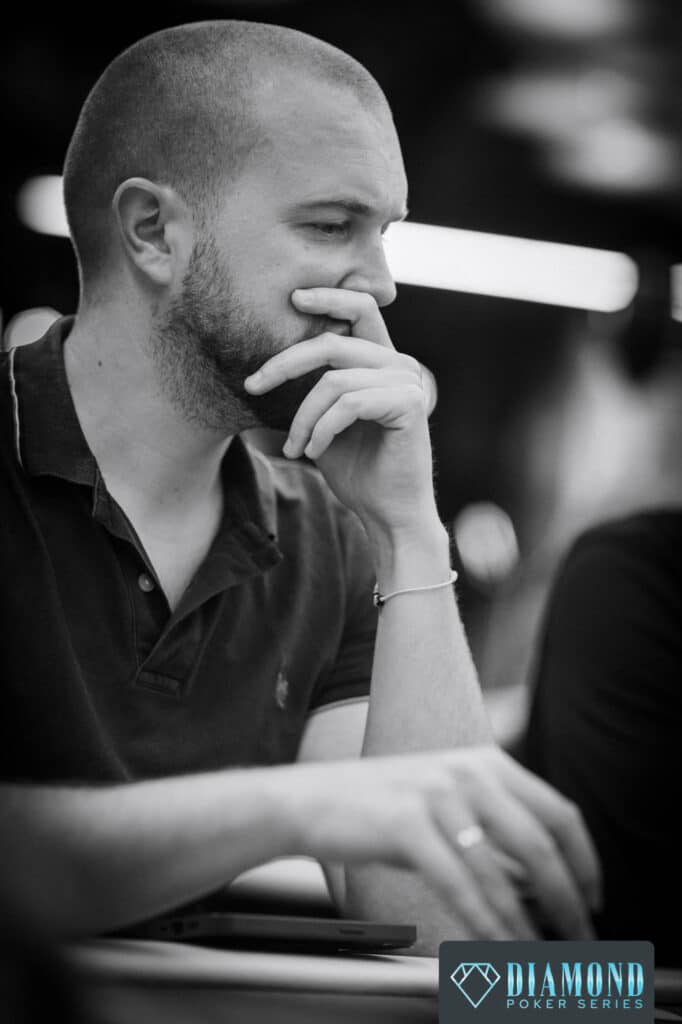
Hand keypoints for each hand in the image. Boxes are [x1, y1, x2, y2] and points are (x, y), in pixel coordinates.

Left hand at [244, 287, 435, 534]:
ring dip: (303, 418)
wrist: (389, 515)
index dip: (328, 295)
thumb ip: (313, 390)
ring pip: (334, 380)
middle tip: (252, 386)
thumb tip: (266, 367)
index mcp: (383, 361)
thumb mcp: (325, 423)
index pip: (361, 309)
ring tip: (295, 448)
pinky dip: (322, 430)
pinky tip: (314, 454)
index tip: (292, 298)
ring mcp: (408, 382)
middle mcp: (400, 364)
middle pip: (332, 342)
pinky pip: (349, 404)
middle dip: (285, 363)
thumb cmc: (358, 471)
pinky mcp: (409, 405)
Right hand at [284, 745, 600, 940]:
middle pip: (541, 843)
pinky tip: (498, 948)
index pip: (558, 812)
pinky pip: (460, 885)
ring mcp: (437, 796)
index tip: (593, 898)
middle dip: (569, 900)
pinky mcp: (407, 825)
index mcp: (485, 761)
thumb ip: (492, 827)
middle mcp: (467, 771)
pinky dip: (487, 924)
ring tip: (541, 958)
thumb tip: (540, 882)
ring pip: (502, 873)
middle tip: (581, 938)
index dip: (585, 861)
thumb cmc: (380, 804)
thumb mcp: (445, 799)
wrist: (312, 799)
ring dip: (529, 925)